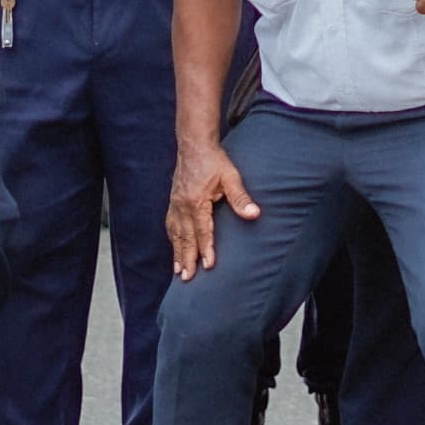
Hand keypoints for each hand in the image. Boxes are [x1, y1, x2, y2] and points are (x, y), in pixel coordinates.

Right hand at [168, 141, 256, 276]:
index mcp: (196, 201)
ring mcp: (175, 204)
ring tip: (179, 271)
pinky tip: (175, 248)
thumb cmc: (214, 161)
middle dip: (187, 259)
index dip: (206, 249)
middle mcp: (182, 205)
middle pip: (185, 237)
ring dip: (177, 253)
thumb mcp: (231, 176)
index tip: (208, 266)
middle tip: (187, 278)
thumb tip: (254, 214)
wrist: (194, 145)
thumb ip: (240, 197)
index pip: (202, 230)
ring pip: (176, 234)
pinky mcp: (173, 201)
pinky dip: (172, 240)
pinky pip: (171, 225)